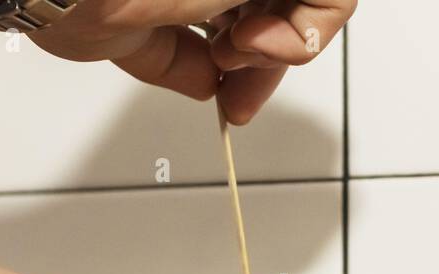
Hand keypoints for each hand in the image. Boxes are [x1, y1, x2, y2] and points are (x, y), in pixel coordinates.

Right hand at [30, 1, 356, 123]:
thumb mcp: (129, 37)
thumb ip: (174, 57)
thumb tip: (205, 80)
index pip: (245, 7)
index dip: (250, 58)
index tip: (236, 100)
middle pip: (279, 4)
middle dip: (269, 62)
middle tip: (241, 99)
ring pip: (309, 1)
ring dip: (281, 47)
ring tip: (233, 56)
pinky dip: (303, 33)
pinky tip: (251, 46)